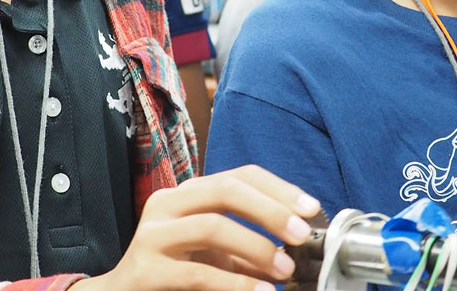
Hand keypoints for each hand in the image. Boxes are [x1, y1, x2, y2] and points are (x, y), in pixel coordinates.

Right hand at [72, 165, 320, 290]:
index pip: (240, 175)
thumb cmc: (173, 270)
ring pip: (211, 226)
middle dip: (271, 210)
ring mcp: (153, 234)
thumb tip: (297, 247)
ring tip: (284, 269)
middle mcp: (168, 204)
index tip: (311, 209)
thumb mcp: (215, 252)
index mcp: (189, 193)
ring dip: (255, 246)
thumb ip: (249, 245)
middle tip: (302, 235)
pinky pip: (197, 272)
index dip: (279, 189)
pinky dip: (235, 283)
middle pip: (226, 189)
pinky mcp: (145, 269)